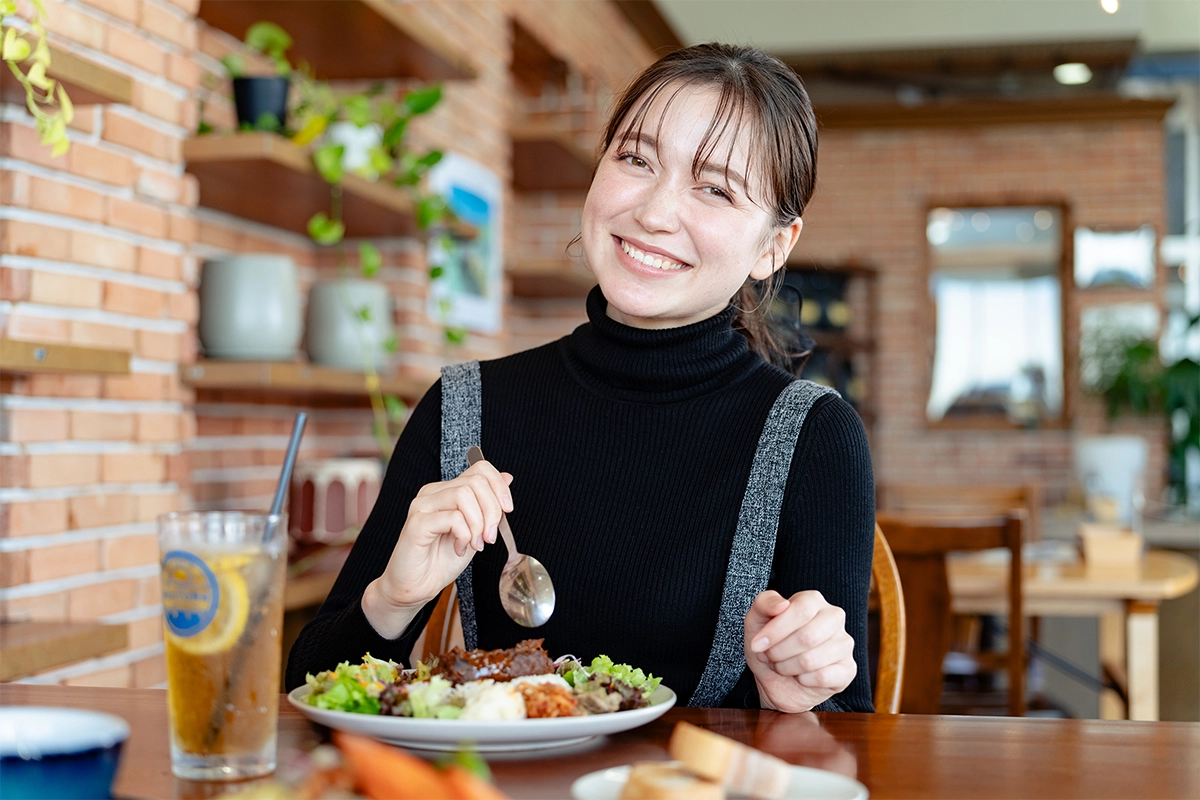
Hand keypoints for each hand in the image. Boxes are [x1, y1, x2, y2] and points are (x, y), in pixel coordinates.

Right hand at [362, 460, 512, 637]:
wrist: (416, 586)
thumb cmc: (442, 559)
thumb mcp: (475, 530)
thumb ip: (487, 505)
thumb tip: (507, 477)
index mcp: (447, 491)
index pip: (479, 469)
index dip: (499, 487)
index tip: (507, 511)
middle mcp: (433, 492)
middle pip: (475, 481)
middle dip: (492, 510)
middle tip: (489, 537)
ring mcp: (423, 505)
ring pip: (464, 495)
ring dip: (478, 524)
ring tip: (475, 544)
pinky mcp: (417, 523)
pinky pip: (452, 518)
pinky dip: (464, 535)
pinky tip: (459, 549)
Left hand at [743, 590, 856, 712]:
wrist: (776, 681)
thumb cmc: (769, 646)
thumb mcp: (756, 622)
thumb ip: (764, 604)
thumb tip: (782, 604)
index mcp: (813, 600)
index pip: (801, 610)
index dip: (776, 630)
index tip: (757, 644)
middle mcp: (834, 618)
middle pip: (808, 636)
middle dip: (779, 652)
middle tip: (768, 657)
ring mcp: (844, 643)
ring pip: (813, 660)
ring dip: (787, 667)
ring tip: (782, 666)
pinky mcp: (848, 669)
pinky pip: (823, 677)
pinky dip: (803, 680)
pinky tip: (800, 676)